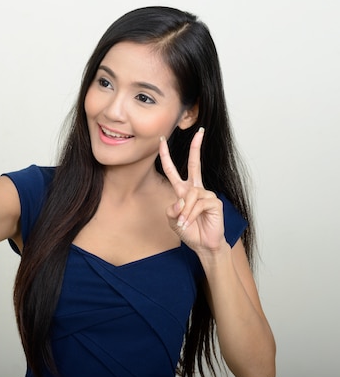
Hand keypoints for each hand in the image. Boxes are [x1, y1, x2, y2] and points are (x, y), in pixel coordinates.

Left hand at [159, 128, 225, 255]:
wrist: (203, 244)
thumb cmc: (189, 231)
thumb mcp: (173, 220)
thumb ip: (172, 210)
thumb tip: (180, 201)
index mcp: (183, 190)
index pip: (173, 170)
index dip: (166, 156)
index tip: (162, 140)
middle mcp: (195, 189)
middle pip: (195, 164)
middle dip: (196, 148)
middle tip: (199, 132)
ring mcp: (206, 194)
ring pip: (190, 195)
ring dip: (184, 211)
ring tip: (184, 223)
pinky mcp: (214, 202)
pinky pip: (198, 204)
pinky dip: (191, 214)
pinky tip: (190, 222)